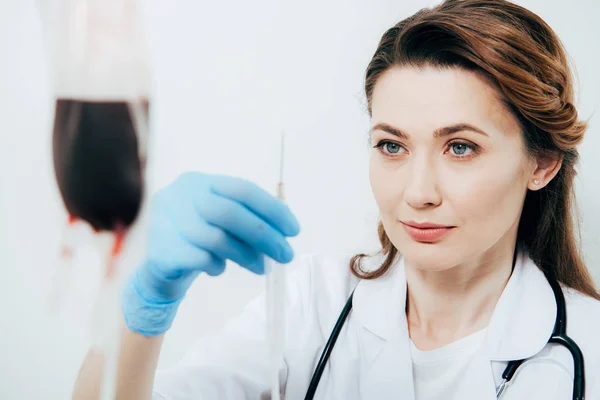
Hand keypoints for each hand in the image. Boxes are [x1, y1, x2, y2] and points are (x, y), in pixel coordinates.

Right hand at [122, 172, 299, 335]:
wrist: (159, 270)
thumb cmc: (198, 241)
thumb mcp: (220, 223)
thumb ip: (247, 221)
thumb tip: (284, 235)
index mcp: (197, 182)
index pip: (242, 189)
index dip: (272, 209)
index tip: (293, 230)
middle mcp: (179, 196)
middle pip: (231, 213)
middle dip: (265, 236)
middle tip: (286, 256)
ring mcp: (166, 222)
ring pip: (218, 238)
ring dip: (247, 256)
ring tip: (261, 268)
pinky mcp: (161, 251)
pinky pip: (202, 259)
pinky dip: (218, 266)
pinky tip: (219, 269)